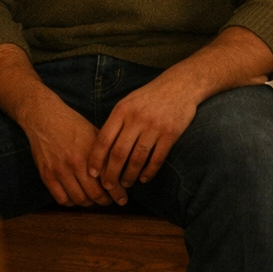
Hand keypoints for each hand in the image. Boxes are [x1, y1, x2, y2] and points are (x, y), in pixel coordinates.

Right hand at [19, 92, 127, 206]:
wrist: (44, 117)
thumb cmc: (71, 123)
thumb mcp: (93, 132)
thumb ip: (105, 152)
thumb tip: (119, 168)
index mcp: (90, 151)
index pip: (108, 179)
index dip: (117, 192)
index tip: (122, 197)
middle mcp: (76, 163)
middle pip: (95, 194)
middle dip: (105, 201)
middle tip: (110, 201)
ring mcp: (60, 170)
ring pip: (79, 199)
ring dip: (89, 203)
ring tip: (94, 200)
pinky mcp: (47, 175)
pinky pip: (61, 198)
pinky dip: (71, 202)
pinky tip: (76, 197)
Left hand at [88, 71, 200, 191]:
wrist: (180, 85)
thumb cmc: (150, 96)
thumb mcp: (128, 102)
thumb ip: (116, 121)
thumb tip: (101, 148)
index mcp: (122, 110)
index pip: (104, 139)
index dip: (96, 159)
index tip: (92, 173)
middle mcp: (136, 119)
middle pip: (118, 153)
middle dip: (111, 174)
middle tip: (108, 186)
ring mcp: (154, 127)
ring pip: (137, 159)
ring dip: (129, 176)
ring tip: (126, 184)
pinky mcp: (171, 134)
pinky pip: (157, 159)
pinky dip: (149, 172)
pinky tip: (144, 178)